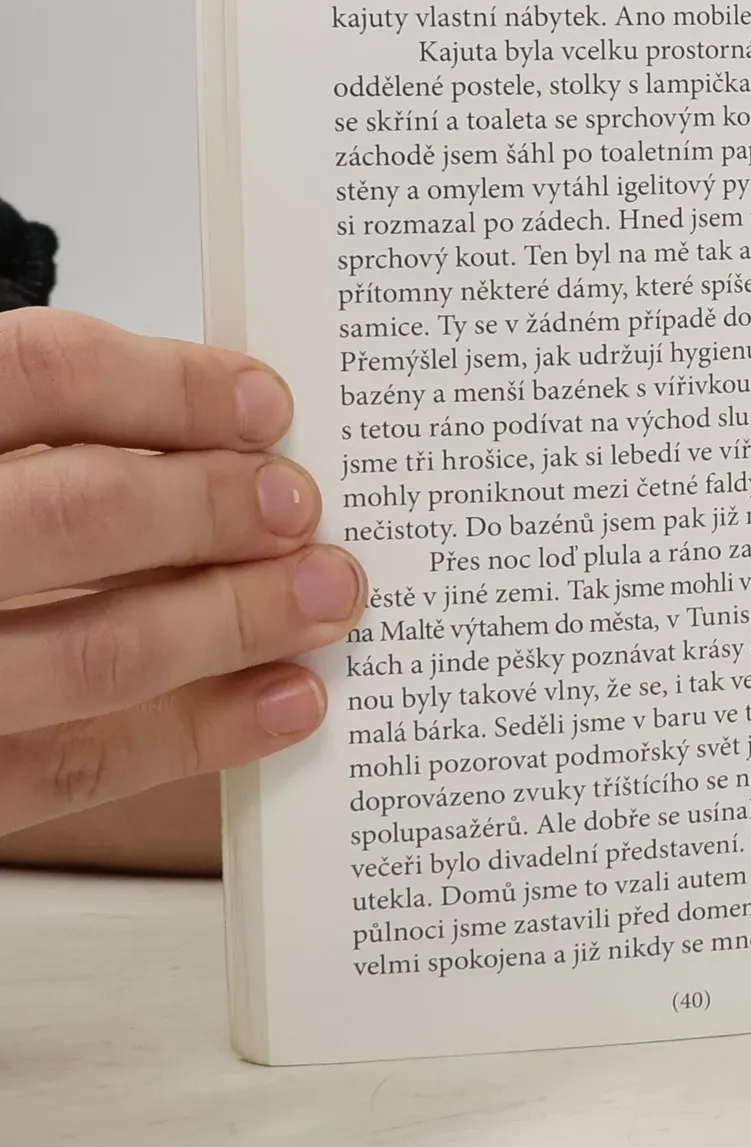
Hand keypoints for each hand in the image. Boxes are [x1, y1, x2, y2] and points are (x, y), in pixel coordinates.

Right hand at [0, 311, 364, 840]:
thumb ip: (28, 434)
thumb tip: (206, 427)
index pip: (40, 377)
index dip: (170, 385)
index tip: (265, 403)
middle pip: (82, 514)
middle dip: (217, 510)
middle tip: (303, 507)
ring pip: (91, 654)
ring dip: (233, 624)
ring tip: (324, 599)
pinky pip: (67, 769)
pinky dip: (192, 737)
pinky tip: (275, 704)